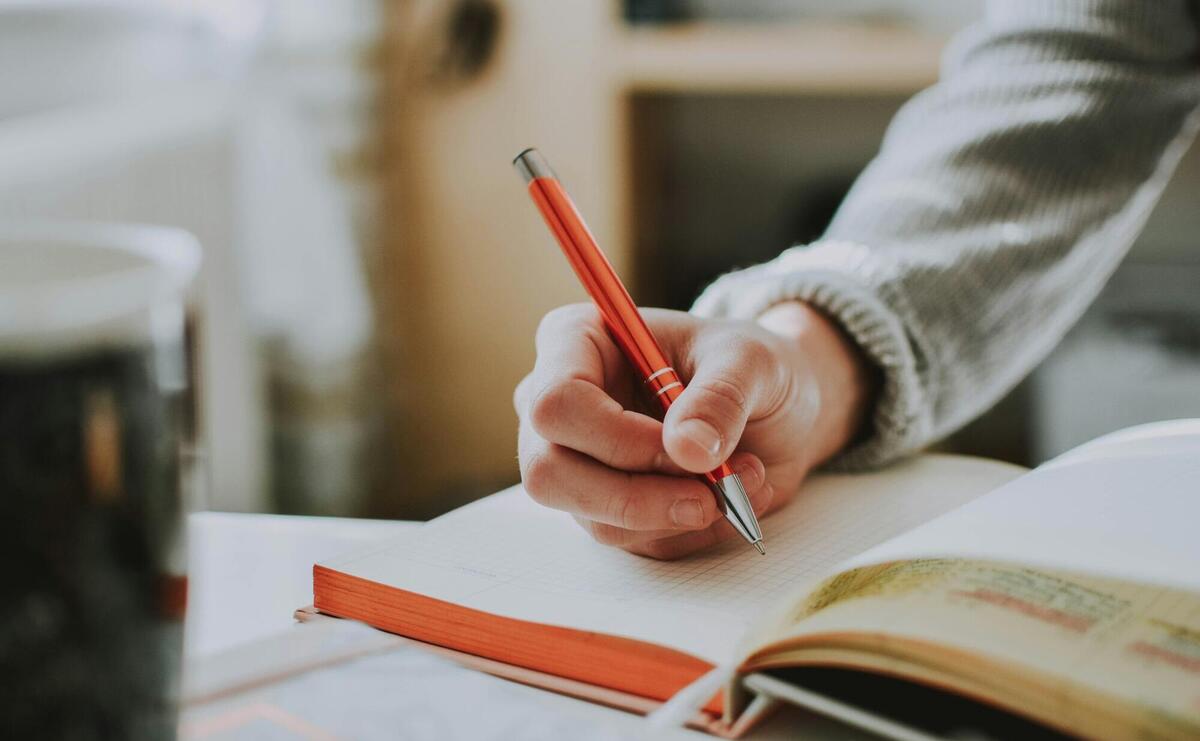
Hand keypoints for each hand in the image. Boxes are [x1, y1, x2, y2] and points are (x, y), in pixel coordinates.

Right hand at [514, 301, 874, 558]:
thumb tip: (688, 450)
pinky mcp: (604, 507)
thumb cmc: (748, 366)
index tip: (686, 448)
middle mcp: (560, 405)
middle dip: (638, 496)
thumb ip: (720, 398)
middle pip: (550, 472)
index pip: (555, 403)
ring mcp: (575, 462)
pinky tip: (728, 495)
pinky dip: (690, 529)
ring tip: (743, 478)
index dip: (616, 437)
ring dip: (678, 513)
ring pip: (594, 517)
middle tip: (712, 493)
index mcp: (576, 342)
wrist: (775, 406)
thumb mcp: (752, 361)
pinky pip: (633, 541)